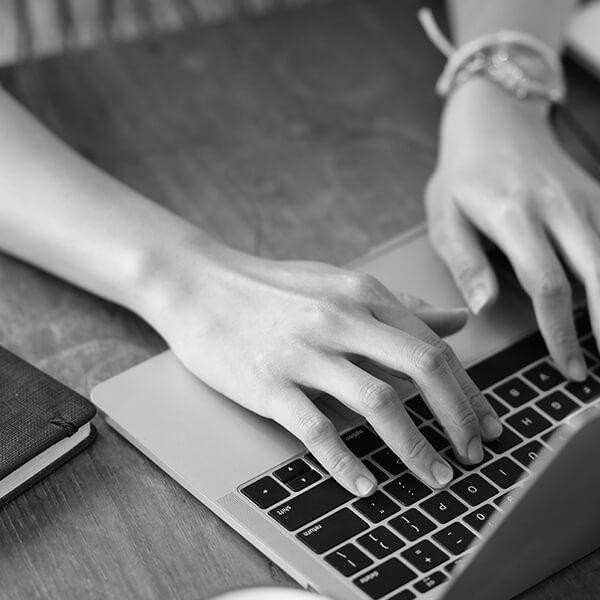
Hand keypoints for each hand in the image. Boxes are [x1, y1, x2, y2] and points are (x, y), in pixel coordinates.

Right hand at [142, 240, 500, 495]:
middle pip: (422, 369)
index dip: (469, 391)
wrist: (199, 284)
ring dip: (415, 447)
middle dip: (459, 418)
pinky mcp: (268, 383)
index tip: (486, 425)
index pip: (433, 346)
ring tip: (436, 478)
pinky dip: (346, 462)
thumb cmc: (272, 288)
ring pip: (378, 402)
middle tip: (475, 455)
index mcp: (363, 295)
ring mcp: (304, 352)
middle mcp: (341, 320)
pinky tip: (366, 485)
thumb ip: (400, 305)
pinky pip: (317, 429)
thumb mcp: (340, 284)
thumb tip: (457, 320)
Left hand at [427, 79, 599, 380]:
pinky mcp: (599, 195)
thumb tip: (485, 307)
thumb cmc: (462, 177)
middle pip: (598, 273)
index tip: (568, 367)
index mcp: (514, 216)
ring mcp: (585, 198)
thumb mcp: (445, 218)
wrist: (494, 122)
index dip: (561, 332)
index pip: (547, 284)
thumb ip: (466, 262)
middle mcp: (559, 206)